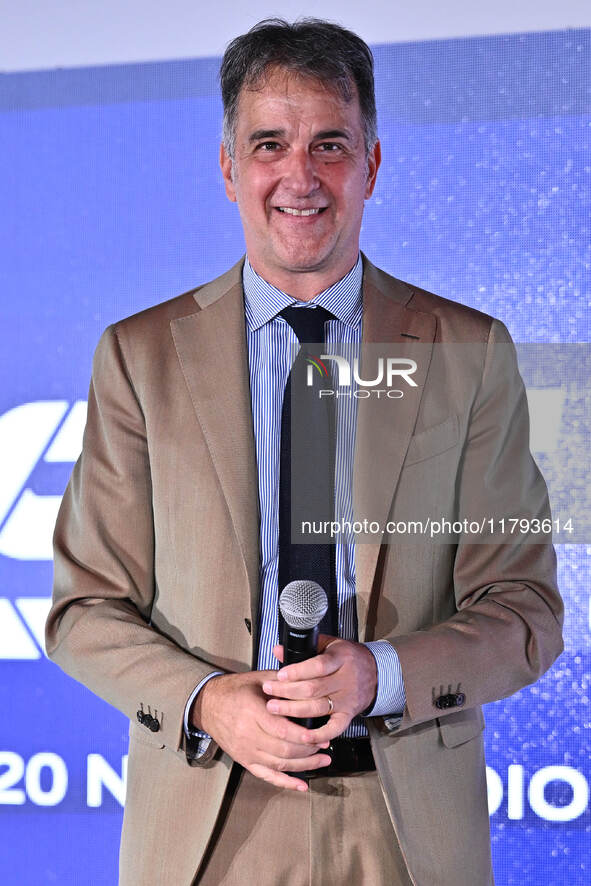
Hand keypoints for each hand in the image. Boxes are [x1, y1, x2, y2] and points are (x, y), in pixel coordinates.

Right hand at [192, 670, 331, 790]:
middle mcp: (248, 734)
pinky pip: (266, 776)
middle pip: (283, 750)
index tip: (320, 734)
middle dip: (308, 751)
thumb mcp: (258, 678)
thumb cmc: (234, 690)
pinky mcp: (244, 760)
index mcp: (252, 712)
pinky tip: (301, 785)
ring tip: (322, 761)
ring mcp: (246, 751)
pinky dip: (285, 782)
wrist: (207, 705)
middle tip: (325, 746)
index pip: (281, 730)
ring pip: (278, 764)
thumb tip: (308, 685)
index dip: (303, 736)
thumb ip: (282, 682)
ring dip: (303, 765)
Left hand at [262, 636, 377, 743]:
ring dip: (294, 710)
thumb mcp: (329, 644)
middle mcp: (345, 680)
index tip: (279, 675)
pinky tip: (302, 736)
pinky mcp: (348, 715)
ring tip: (274, 708)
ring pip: (318, 708)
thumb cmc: (348, 657)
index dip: (297, 672)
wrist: (377, 673)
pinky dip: (319, 735)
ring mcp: (347, 700)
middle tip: (269, 691)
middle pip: (313, 689)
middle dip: (287, 691)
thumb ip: (305, 647)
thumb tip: (278, 650)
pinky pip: (334, 729)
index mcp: (341, 658)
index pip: (318, 666)